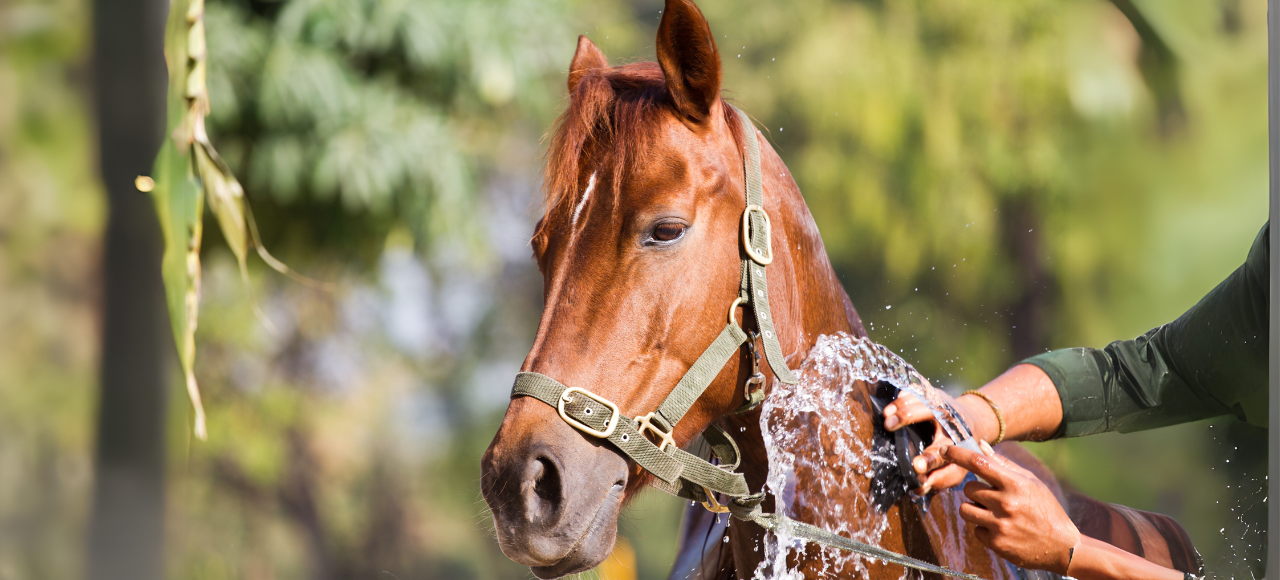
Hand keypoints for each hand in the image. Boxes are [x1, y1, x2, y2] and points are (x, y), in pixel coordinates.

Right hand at [882, 388, 988, 490]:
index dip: (929, 459)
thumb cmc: (959, 451)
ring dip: (902, 405)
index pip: (942, 452)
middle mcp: (951, 421)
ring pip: (922, 398)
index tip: (917, 466)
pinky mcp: (935, 393)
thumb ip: (940, 480)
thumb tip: (919, 489)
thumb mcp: (957, 468)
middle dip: (908, 417)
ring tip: (886, 415)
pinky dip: (905, 394)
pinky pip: (920, 390)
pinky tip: (894, 401)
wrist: (971, 421)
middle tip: (889, 425)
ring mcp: (943, 403)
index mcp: (957, 444)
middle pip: (929, 414)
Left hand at [943, 442, 1080, 574]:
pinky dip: (984, 528)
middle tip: (991, 497)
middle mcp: (1006, 503)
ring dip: (974, 509)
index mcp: (1015, 484)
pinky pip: (975, 530)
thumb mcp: (1030, 482)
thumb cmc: (1045, 508)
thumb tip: (980, 445)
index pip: (978, 463)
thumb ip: (1004, 464)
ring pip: (965, 509)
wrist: (1062, 545)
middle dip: (975, 491)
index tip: (944, 450)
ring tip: (993, 512)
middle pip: (968, 488)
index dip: (957, 454)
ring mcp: (1000, 525)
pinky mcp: (996, 543)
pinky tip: (1001, 529)